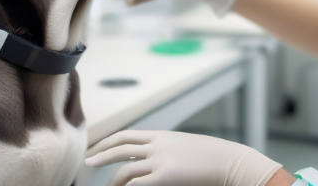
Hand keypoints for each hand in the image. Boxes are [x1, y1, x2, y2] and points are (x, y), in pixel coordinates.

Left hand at [84, 130, 282, 185]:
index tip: (98, 147)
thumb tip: (154, 157)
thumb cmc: (213, 157)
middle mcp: (158, 145)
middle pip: (120, 146)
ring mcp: (161, 160)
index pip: (129, 135)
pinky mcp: (166, 176)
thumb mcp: (186, 147)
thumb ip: (168, 150)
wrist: (230, 161)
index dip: (110, 140)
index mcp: (162, 135)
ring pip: (125, 168)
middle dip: (101, 154)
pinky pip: (138, 184)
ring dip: (111, 179)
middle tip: (88, 163)